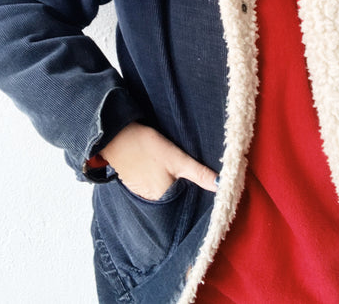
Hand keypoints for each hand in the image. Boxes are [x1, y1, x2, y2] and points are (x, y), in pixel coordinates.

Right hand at [100, 121, 218, 200]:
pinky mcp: (135, 184)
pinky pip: (153, 187)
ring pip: (164, 192)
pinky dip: (159, 180)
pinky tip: (161, 169)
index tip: (202, 185)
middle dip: (183, 189)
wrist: (117, 135)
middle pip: (175, 198)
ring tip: (174, 171)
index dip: (195, 194)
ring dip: (170, 184)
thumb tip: (222, 185)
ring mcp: (141, 193)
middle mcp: (151, 202)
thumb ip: (199, 174)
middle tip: (187, 173)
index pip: (186, 203)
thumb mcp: (178, 158)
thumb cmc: (146, 146)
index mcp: (163, 199)